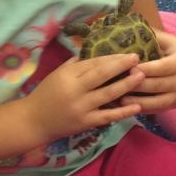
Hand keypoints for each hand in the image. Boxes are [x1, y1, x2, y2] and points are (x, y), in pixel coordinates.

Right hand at [25, 53, 144, 139]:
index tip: (126, 52)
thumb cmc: (46, 94)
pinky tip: (138, 106)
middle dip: (121, 65)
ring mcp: (82, 108)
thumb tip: (97, 52)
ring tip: (142, 76)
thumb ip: (76, 64)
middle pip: (102, 75)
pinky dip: (123, 112)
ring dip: (127, 84)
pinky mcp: (86, 123)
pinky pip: (108, 116)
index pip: (93, 63)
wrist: (33, 121)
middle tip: (137, 58)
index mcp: (68, 75)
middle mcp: (75, 90)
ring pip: (108, 94)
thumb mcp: (57, 74)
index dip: (111, 57)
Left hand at [125, 30, 175, 112]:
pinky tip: (129, 108)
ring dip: (138, 101)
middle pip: (156, 85)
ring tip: (119, 99)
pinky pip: (158, 110)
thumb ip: (157, 37)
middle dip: (137, 85)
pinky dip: (144, 110)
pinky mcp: (175, 105)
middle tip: (117, 84)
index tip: (127, 68)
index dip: (144, 68)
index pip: (160, 68)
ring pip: (157, 102)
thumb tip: (135, 27)